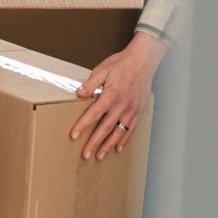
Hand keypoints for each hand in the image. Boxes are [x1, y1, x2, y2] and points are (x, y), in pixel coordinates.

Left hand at [70, 31, 164, 160]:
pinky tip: (118, 148)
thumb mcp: (102, 70)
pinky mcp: (138, 111)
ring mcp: (131, 110)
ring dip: (108, 145)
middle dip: (94, 143)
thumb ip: (90, 83)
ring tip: (100, 156)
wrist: (143, 61)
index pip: (93, 114)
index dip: (82, 126)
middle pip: (105, 128)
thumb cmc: (122, 64)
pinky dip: (124, 140)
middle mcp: (122, 106)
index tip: (74, 136)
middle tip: (86, 155)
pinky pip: (131, 129)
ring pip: (118, 132)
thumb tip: (78, 94)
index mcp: (110, 96)